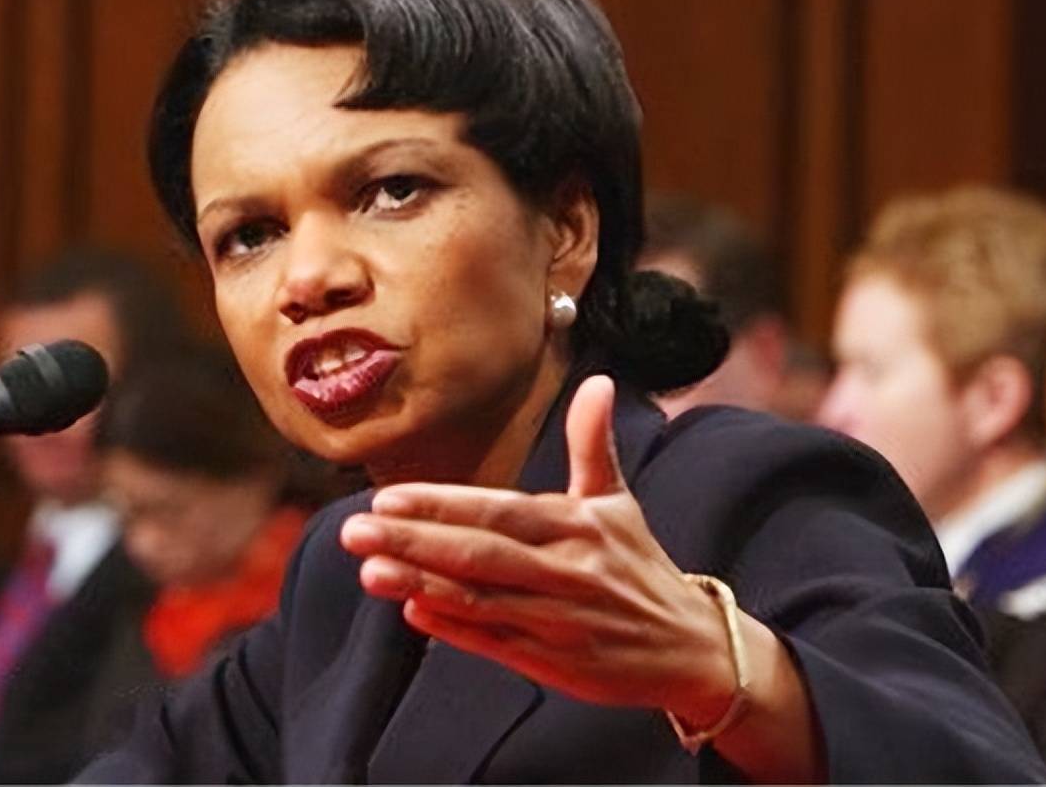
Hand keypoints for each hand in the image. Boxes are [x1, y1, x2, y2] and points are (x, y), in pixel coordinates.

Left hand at [339, 375, 737, 723]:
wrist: (691, 647)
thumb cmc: (640, 566)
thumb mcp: (619, 501)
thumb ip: (593, 444)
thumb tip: (598, 381)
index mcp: (580, 527)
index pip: (502, 512)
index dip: (445, 505)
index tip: (389, 495)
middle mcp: (567, 574)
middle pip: (482, 556)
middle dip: (416, 542)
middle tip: (354, 529)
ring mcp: (558, 622)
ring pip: (481, 601)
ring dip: (422, 584)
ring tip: (369, 569)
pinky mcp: (551, 663)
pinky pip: (494, 643)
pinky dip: (453, 628)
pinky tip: (410, 610)